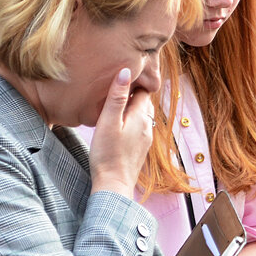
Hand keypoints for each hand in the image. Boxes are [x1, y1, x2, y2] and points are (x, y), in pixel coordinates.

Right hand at [89, 68, 153, 196]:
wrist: (114, 184)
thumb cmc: (107, 153)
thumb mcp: (108, 121)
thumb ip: (117, 97)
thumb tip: (126, 71)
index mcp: (141, 116)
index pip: (143, 91)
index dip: (134, 81)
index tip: (122, 75)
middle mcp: (148, 126)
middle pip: (144, 103)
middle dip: (133, 94)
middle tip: (116, 87)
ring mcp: (146, 138)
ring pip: (142, 116)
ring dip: (132, 108)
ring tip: (115, 103)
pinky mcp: (140, 148)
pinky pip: (138, 128)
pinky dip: (131, 121)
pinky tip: (119, 124)